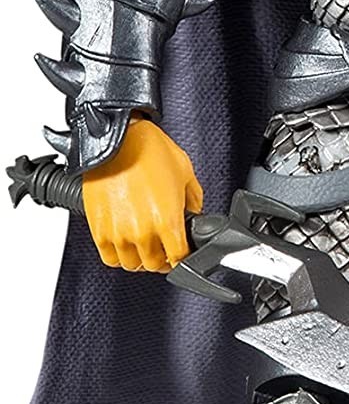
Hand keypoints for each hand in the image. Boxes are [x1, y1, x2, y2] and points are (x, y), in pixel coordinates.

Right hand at [81, 116, 202, 270]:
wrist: (116, 138)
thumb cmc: (149, 150)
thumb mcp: (186, 173)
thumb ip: (193, 201)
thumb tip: (194, 215)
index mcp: (167, 220)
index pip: (179, 259)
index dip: (184, 258)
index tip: (182, 253)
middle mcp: (142, 231)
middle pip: (155, 265)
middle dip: (163, 258)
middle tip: (163, 248)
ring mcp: (118, 233)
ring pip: (132, 265)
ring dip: (139, 258)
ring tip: (143, 244)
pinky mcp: (98, 229)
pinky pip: (109, 258)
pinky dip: (118, 255)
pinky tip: (124, 243)